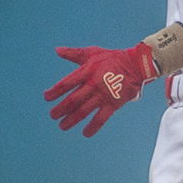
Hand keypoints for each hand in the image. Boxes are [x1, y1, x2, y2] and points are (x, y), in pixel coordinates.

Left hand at [44, 43, 159, 136]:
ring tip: (63, 126)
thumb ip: (74, 54)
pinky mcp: (114, 103)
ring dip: (71, 120)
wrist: (136, 64)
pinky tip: (85, 133)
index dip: (54, 92)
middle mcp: (94, 84)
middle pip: (73, 100)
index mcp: (87, 70)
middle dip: (60, 109)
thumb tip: (57, 50)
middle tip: (53, 116)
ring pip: (83, 111)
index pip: (66, 83)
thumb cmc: (112, 58)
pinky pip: (101, 118)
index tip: (47, 97)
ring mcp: (104, 95)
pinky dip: (93, 127)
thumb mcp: (93, 52)